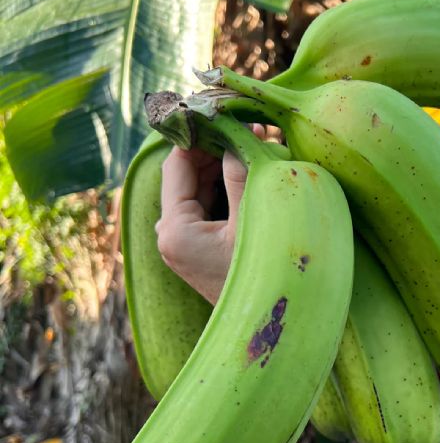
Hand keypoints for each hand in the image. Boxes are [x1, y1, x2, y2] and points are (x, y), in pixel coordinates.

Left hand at [154, 125, 264, 303]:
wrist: (268, 327)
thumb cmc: (265, 275)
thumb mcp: (253, 221)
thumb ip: (239, 176)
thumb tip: (234, 138)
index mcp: (174, 229)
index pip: (177, 165)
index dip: (199, 135)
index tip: (225, 114)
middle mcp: (170, 236)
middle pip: (187, 176)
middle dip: (216, 151)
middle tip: (251, 130)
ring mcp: (183, 245)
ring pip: (199, 191)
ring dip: (224, 168)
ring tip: (257, 146)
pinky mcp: (198, 251)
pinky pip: (207, 209)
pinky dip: (226, 190)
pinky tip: (250, 174)